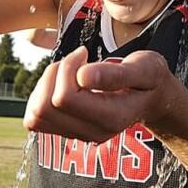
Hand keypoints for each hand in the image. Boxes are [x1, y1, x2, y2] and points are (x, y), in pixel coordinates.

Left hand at [23, 47, 187, 142]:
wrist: (152, 98)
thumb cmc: (148, 79)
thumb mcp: (144, 68)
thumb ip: (116, 74)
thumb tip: (83, 76)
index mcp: (112, 118)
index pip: (65, 98)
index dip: (67, 69)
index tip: (84, 53)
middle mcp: (92, 133)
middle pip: (45, 108)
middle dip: (54, 74)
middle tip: (76, 61)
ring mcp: (78, 134)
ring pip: (35, 115)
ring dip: (46, 85)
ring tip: (70, 72)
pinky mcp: (66, 131)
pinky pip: (35, 119)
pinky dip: (41, 96)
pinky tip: (62, 83)